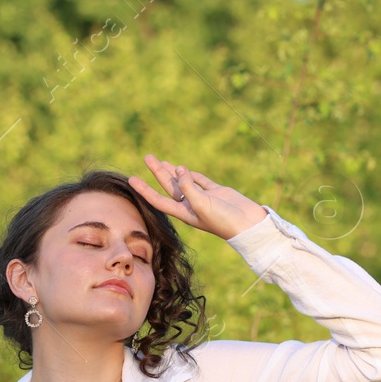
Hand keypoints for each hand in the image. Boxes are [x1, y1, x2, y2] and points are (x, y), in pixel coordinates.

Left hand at [129, 154, 268, 240]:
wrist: (248, 224)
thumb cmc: (224, 220)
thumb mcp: (202, 204)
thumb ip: (188, 187)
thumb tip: (179, 169)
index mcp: (184, 212)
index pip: (158, 199)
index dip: (145, 190)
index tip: (132, 179)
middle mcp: (190, 205)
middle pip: (169, 186)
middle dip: (157, 172)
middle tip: (147, 156)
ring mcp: (203, 198)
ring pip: (183, 181)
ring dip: (171, 171)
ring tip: (159, 161)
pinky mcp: (216, 192)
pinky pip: (199, 181)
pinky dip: (191, 174)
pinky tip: (184, 169)